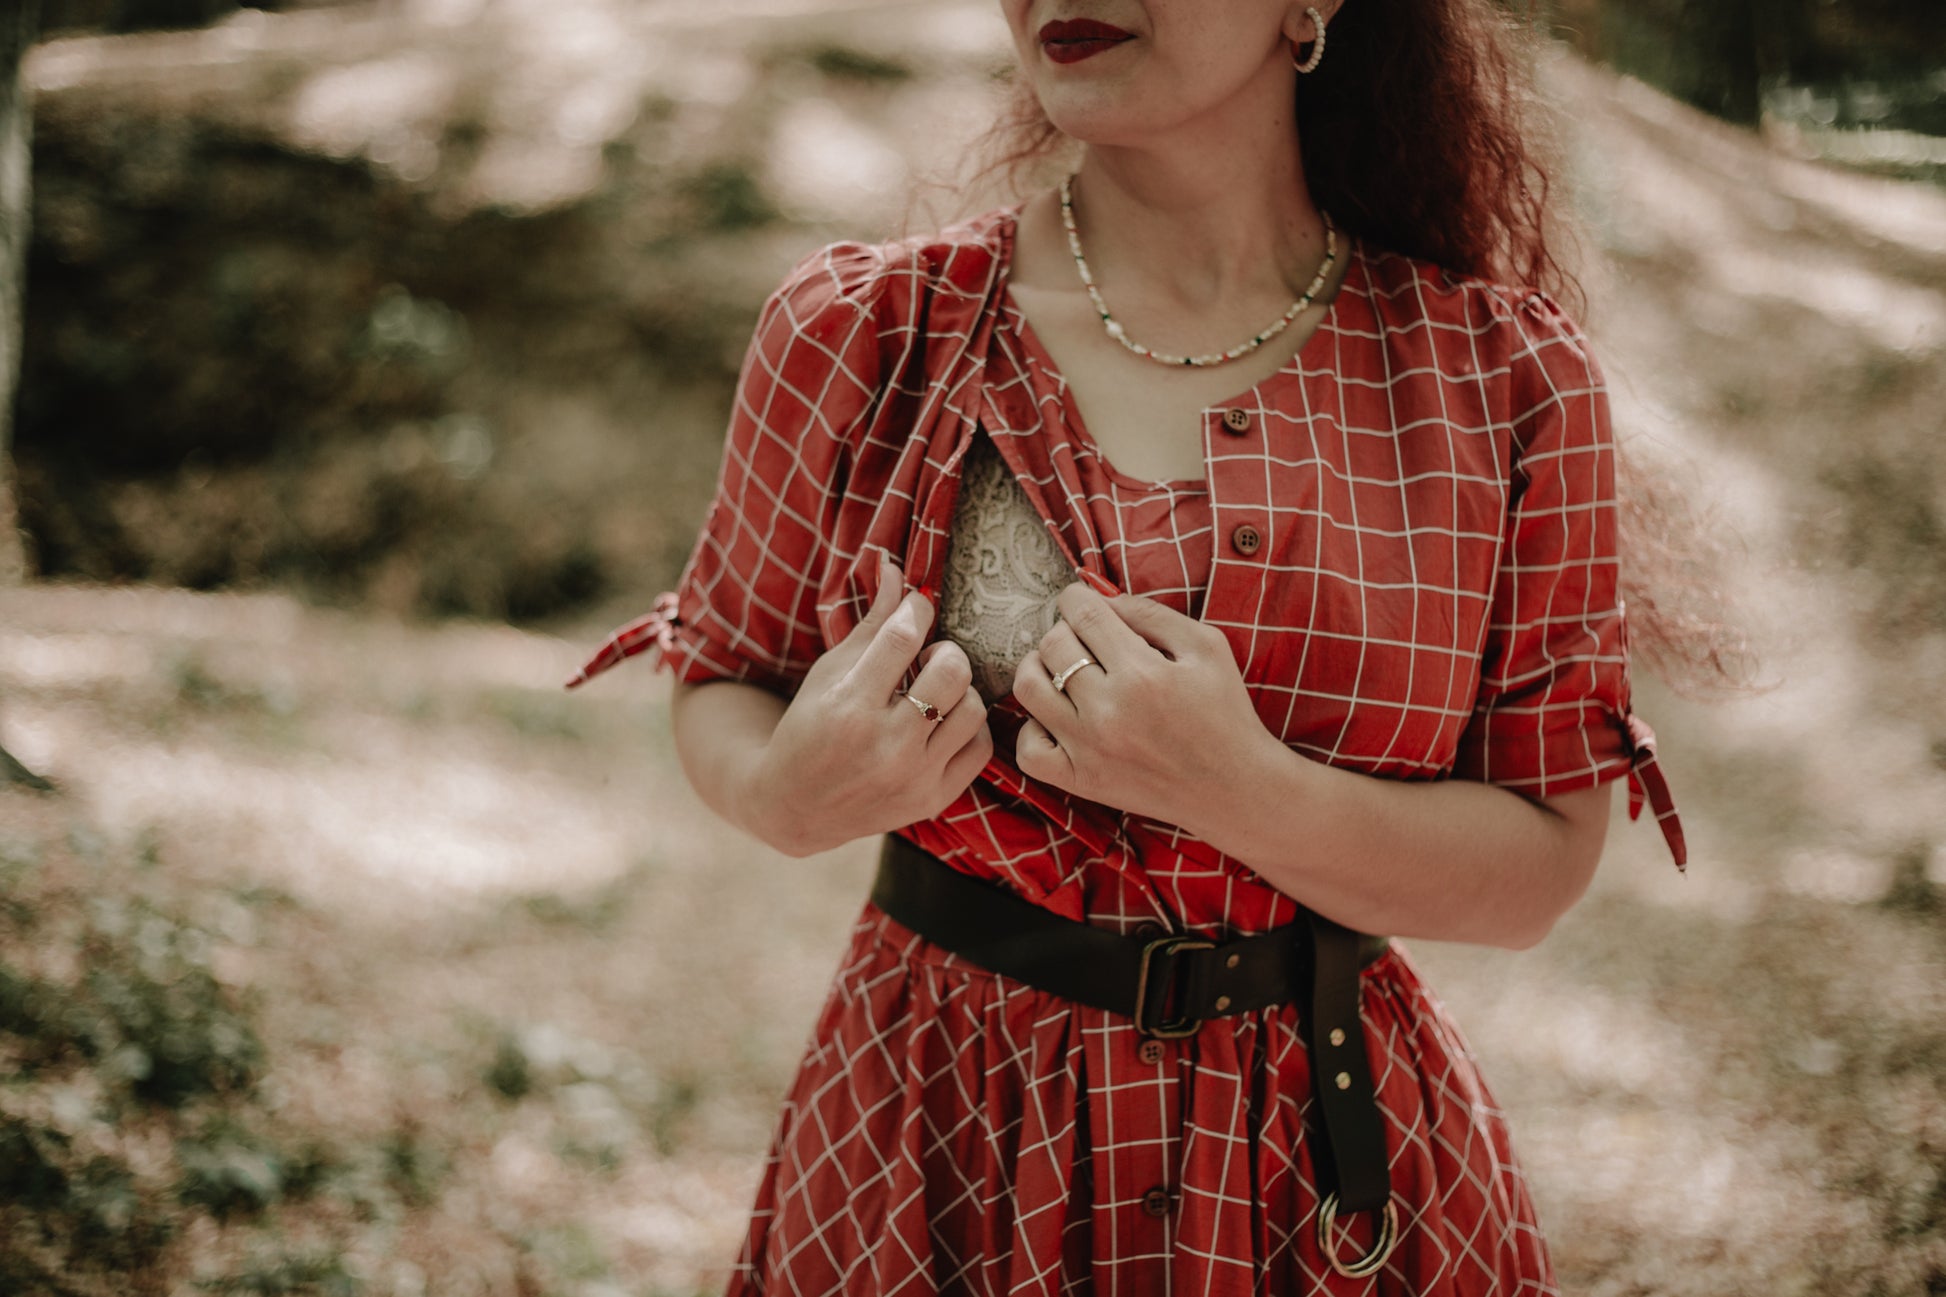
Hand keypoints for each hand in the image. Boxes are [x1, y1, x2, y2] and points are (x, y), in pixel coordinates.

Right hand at [746, 555, 992, 855]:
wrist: (795, 807)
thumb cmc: (808, 727)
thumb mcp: (829, 672)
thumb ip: (871, 624)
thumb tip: (896, 568)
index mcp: (849, 707)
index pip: (903, 637)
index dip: (917, 611)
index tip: (916, 610)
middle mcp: (885, 745)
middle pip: (951, 671)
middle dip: (944, 651)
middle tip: (927, 657)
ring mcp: (913, 777)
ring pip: (971, 708)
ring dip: (958, 689)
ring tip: (935, 691)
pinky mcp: (932, 799)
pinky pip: (980, 747)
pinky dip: (968, 726)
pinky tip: (945, 720)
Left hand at [1012, 582, 1279, 831]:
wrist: (1235, 788)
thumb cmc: (1225, 712)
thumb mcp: (1206, 646)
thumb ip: (1150, 614)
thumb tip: (1101, 598)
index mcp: (1142, 673)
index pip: (1081, 614)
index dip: (1075, 598)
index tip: (1081, 603)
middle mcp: (1109, 711)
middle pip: (1052, 645)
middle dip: (1064, 630)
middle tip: (1084, 640)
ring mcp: (1089, 750)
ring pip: (1028, 688)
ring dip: (1039, 667)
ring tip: (1062, 670)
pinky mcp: (1082, 782)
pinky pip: (1028, 748)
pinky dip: (1035, 727)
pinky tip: (1060, 718)